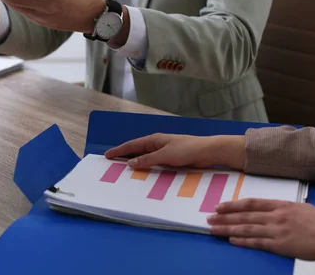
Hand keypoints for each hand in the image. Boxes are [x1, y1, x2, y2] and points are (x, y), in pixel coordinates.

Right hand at [104, 133, 245, 169]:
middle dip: (124, 156)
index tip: (106, 155)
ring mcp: (164, 152)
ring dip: (135, 163)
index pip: (132, 145)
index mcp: (154, 140)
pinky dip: (146, 167)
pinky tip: (143, 174)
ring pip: (145, 157)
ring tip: (123, 170)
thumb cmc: (187, 150)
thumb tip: (130, 163)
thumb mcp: (165, 155)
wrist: (208, 151)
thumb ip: (147, 160)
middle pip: (136, 150)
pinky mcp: (171, 159)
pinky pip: (154, 163)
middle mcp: (157, 144)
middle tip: (111, 164)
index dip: (119, 150)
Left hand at [208, 199, 314, 260]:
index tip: (220, 206)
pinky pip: (257, 243)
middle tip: (209, 218)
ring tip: (214, 229)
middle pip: (244, 216)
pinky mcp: (279, 245)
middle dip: (225, 217)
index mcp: (280, 205)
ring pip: (246, 229)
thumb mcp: (300, 207)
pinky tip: (231, 240)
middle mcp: (274, 216)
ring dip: (228, 229)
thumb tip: (269, 209)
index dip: (233, 205)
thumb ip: (282, 208)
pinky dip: (243, 241)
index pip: (251, 203)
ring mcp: (276, 230)